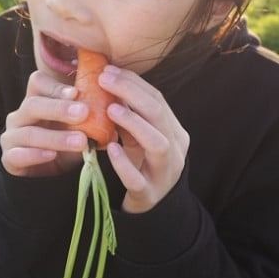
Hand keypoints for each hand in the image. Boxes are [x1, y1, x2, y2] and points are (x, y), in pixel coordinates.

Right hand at [0, 70, 90, 176]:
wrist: (44, 178)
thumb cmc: (64, 146)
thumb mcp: (77, 129)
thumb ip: (91, 117)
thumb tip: (119, 106)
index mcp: (36, 101)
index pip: (37, 83)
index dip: (55, 87)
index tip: (77, 92)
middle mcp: (20, 116)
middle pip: (33, 104)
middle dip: (59, 108)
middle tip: (84, 113)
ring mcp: (11, 137)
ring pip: (29, 132)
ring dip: (56, 136)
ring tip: (80, 141)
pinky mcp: (8, 158)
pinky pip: (17, 155)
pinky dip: (35, 155)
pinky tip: (52, 156)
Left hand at [98, 65, 189, 213]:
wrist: (152, 207)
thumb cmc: (141, 165)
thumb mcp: (137, 138)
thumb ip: (129, 115)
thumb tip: (107, 84)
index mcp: (173, 131)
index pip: (157, 99)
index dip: (132, 82)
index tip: (107, 70)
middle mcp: (175, 149)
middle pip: (158, 114)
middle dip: (131, 93)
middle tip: (103, 80)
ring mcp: (164, 173)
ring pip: (158, 144)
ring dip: (134, 123)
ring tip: (110, 109)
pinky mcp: (149, 194)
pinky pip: (138, 179)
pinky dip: (124, 163)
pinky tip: (111, 150)